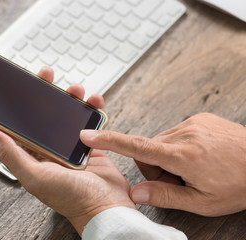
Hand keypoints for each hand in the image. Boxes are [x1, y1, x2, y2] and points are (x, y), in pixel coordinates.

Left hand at [0, 67, 135, 234]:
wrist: (107, 209)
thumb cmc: (71, 198)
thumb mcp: (35, 175)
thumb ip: (10, 153)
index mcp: (32, 155)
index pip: (19, 124)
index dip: (17, 103)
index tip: (18, 83)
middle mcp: (49, 149)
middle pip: (43, 114)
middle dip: (45, 93)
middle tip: (46, 75)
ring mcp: (70, 146)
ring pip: (66, 114)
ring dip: (71, 98)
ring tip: (76, 90)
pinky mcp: (89, 144)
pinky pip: (88, 122)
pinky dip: (92, 109)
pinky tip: (94, 102)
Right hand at [81, 113, 245, 215]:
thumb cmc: (239, 184)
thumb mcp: (203, 202)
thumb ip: (165, 196)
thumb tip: (136, 193)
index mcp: (182, 155)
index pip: (135, 146)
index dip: (109, 141)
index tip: (88, 135)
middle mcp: (184, 134)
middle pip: (148, 150)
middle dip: (155, 167)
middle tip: (178, 180)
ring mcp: (192, 123)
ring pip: (161, 142)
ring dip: (168, 157)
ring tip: (192, 168)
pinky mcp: (199, 118)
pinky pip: (175, 133)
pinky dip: (178, 147)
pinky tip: (198, 156)